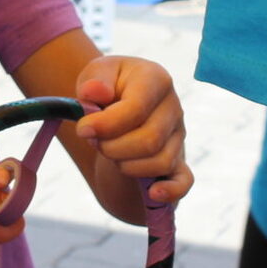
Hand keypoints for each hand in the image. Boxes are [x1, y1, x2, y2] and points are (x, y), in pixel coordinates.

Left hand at [74, 56, 191, 206]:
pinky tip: (152, 193)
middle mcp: (173, 107)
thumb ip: (94, 79)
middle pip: (149, 140)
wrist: (117, 107)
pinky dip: (169, 191)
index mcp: (156, 80)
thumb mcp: (96, 74)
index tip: (82, 128)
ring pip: (160, 163)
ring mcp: (178, 136)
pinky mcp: (178, 160)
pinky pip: (183, 181)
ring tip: (110, 152)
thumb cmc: (107, 89)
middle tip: (95, 141)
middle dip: (113, 147)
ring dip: (125, 165)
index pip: (137, 108)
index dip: (106, 124)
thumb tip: (95, 92)